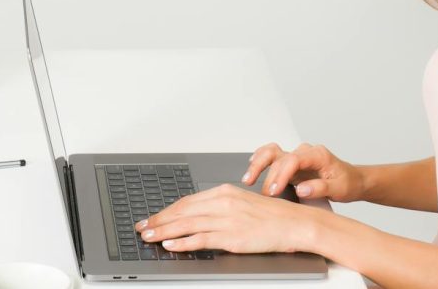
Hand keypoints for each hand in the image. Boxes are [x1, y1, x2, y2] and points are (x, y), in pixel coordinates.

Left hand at [134, 183, 320, 253]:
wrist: (295, 224)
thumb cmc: (272, 216)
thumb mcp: (242, 203)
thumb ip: (220, 207)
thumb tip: (198, 216)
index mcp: (224, 192)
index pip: (187, 201)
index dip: (166, 210)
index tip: (153, 217)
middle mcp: (223, 203)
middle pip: (182, 211)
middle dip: (158, 220)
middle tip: (142, 227)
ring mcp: (227, 220)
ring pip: (187, 225)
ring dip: (164, 231)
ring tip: (149, 237)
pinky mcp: (232, 237)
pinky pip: (201, 239)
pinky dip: (183, 242)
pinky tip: (171, 245)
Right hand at [243, 142, 364, 201]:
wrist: (353, 180)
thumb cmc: (348, 183)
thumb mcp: (339, 188)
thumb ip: (320, 188)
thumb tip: (301, 189)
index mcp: (317, 155)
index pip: (293, 160)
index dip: (281, 175)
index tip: (274, 191)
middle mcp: (304, 152)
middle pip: (279, 156)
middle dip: (268, 175)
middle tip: (264, 194)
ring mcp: (296, 157)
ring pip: (272, 152)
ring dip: (258, 164)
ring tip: (248, 179)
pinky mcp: (291, 164)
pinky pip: (271, 157)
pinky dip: (260, 160)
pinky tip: (251, 168)